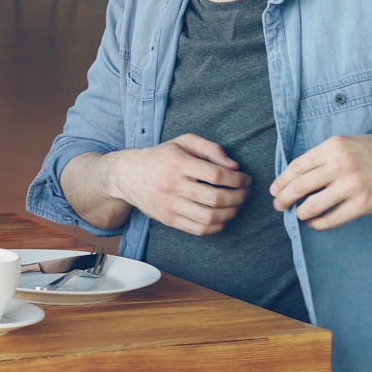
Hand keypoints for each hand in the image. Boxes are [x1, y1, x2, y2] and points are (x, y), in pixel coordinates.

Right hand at [105, 134, 250, 235]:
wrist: (126, 175)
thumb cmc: (160, 157)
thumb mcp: (183, 142)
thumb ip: (210, 148)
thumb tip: (234, 166)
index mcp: (177, 163)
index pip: (216, 175)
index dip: (237, 179)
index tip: (245, 179)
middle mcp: (172, 185)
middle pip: (216, 198)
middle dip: (239, 197)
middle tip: (245, 193)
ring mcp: (169, 205)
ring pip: (209, 216)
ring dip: (231, 213)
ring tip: (236, 205)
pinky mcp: (167, 219)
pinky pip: (198, 229)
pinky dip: (217, 226)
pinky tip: (222, 218)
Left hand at [272, 133, 371, 229]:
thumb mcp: (346, 143)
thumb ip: (323, 156)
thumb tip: (297, 175)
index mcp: (332, 147)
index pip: (295, 167)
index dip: (281, 181)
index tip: (275, 190)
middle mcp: (339, 165)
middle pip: (298, 186)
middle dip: (283, 199)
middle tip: (279, 206)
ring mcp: (352, 186)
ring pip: (312, 205)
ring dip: (300, 213)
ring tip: (299, 215)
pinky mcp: (364, 204)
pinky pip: (332, 219)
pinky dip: (319, 223)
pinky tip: (316, 223)